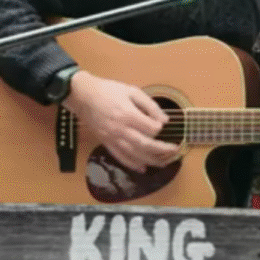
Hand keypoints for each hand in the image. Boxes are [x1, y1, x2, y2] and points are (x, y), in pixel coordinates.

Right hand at [61, 70, 178, 172]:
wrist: (84, 96)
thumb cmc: (109, 91)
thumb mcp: (132, 91)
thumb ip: (150, 105)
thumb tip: (165, 120)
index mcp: (128, 114)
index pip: (150, 128)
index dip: (159, 128)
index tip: (163, 125)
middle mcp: (120, 129)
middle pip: (145, 145)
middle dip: (162, 150)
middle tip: (175, 150)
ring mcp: (112, 138)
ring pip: (135, 155)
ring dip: (151, 160)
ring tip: (165, 163)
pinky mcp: (106, 143)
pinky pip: (121, 157)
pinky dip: (133, 165)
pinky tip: (143, 168)